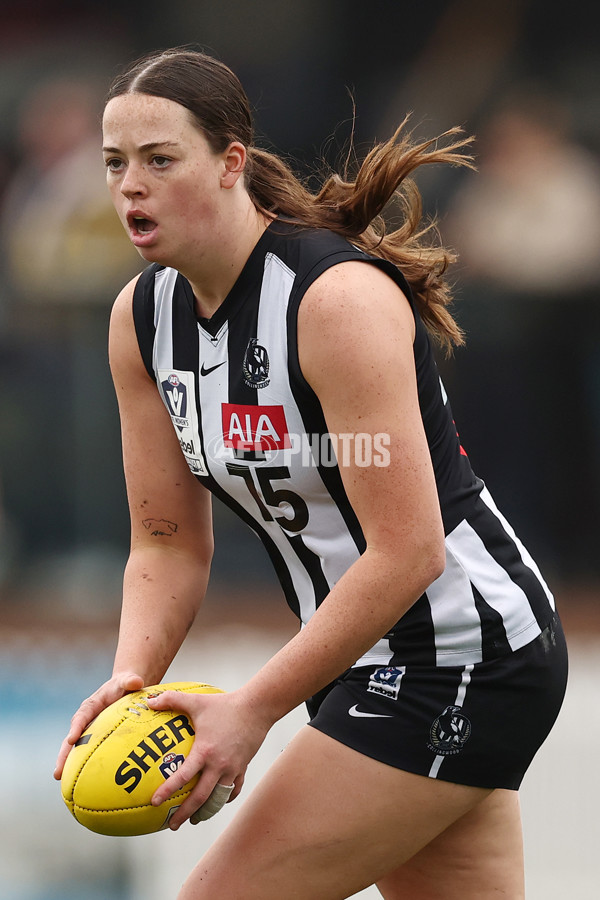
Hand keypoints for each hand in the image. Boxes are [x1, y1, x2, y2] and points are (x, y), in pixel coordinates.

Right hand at [53, 671, 144, 779]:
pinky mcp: (95, 739)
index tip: (71, 740)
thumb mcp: (128, 680)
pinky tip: (84, 783)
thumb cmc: (126, 684)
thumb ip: (130, 681)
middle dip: (64, 755)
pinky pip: (88, 752)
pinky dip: (83, 765)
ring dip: (68, 764)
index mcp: (91, 705)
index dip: (76, 728)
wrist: (126, 688)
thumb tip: (136, 682)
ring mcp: (89, 730)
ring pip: (76, 749)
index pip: (81, 716)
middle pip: (72, 738)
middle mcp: (86, 720)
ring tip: (62, 782)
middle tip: (57, 773)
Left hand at [146, 688, 269, 829]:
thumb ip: (172, 700)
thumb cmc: (225, 704)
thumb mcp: (197, 701)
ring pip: (217, 799)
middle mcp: (219, 765)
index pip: (183, 777)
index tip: (155, 802)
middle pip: (200, 797)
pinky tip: (216, 802)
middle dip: (185, 813)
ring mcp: (232, 769)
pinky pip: (233, 790)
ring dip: (205, 812)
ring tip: (193, 820)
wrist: (257, 707)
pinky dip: (224, 799)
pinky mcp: (243, 768)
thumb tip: (149, 701)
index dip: (168, 790)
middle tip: (172, 825)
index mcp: (205, 751)